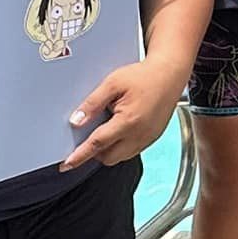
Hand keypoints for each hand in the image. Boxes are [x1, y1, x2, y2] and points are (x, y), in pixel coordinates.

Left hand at [63, 58, 190, 169]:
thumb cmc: (144, 76)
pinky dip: (122, 146)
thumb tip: (76, 121)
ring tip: (107, 128)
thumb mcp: (113, 83)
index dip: (80, 156)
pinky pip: (132, 151)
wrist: (171, 73)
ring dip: (109, 150)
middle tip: (87, 137)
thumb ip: (92, 103)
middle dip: (95, 152)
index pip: (97, 144)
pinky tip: (121, 128)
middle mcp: (140, 134)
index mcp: (128, 121)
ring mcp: (148, 138)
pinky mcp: (153, 137)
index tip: (66, 164)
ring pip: (121, 157)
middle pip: (108, 157)